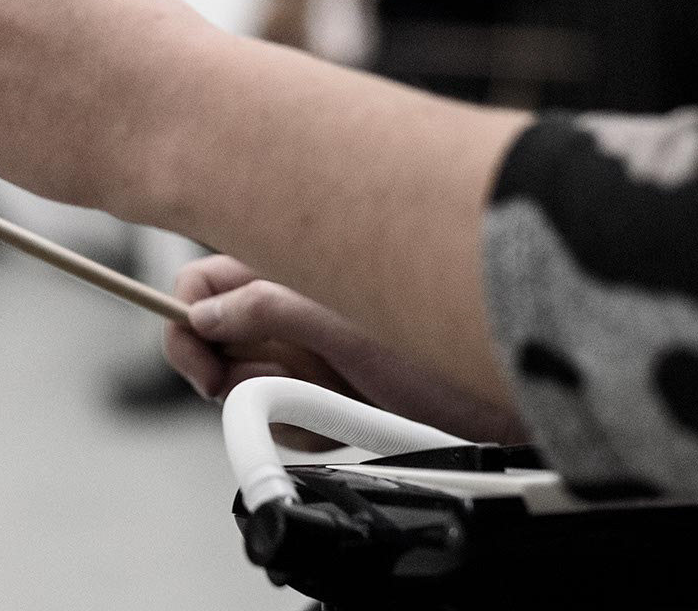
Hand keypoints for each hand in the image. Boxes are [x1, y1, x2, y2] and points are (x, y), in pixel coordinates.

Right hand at [164, 255, 523, 445]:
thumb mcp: (344, 319)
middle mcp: (290, 309)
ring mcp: (309, 354)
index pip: (200, 286)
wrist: (512, 395)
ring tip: (331, 396)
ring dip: (279, 404)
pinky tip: (342, 417)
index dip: (186, 323)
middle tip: (270, 387)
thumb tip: (201, 317)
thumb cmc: (443, 339)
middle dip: (234, 374)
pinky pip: (284, 423)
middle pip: (214, 343)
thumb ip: (266, 308)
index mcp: (284, 268)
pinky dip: (304, 429)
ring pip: (247, 389)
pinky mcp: (329, 399)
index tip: (202, 361)